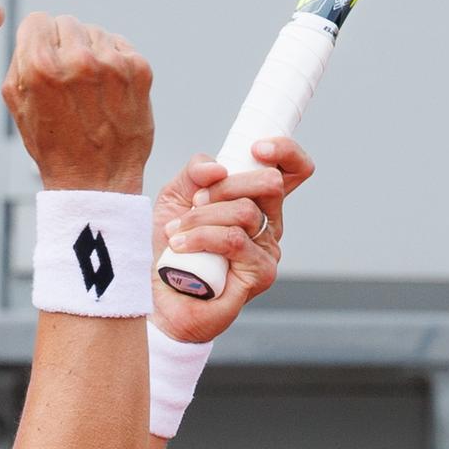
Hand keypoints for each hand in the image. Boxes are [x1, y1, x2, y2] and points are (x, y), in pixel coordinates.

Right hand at [2, 14, 153, 193]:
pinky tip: (108, 90)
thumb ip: (20, 59)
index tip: (44, 57)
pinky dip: (114, 62)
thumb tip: (33, 32)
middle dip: (64, 45)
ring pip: (95, 32)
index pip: (37, 20)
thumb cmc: (54, 145)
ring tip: (89, 89)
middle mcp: (78, 59)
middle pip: (67, 22)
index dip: (38, 39)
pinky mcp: (139, 70)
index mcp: (40, 65)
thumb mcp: (16, 103)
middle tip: (68, 79)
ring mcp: (112, 63)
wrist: (96, 181)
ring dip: (91, 52)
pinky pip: (120, 46)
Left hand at [149, 137, 315, 344]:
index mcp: (255, 202)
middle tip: (196, 201)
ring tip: (176, 232)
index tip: (256, 148)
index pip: (292, 170)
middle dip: (226, 186)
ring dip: (201, 217)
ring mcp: (268, 250)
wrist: (155, 299)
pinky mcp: (261, 273)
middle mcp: (269, 224)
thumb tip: (218, 168)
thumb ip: (195, 173)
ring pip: (245, 211)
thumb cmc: (168, 249)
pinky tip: (180, 246)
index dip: (285, 151)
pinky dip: (201, 237)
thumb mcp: (175, 198)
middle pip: (271, 183)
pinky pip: (234, 239)